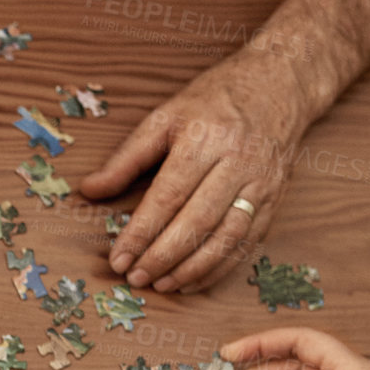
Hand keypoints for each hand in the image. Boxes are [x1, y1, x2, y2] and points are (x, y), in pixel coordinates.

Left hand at [82, 51, 313, 293]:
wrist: (279, 84)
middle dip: (164, 256)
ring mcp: (261, 183)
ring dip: (192, 268)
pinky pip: (248, 242)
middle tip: (136, 277)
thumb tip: (89, 190)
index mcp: (205, 139)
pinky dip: (219, 267)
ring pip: (227, 236)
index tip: (118, 259)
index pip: (168, 195)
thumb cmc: (214, 101)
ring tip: (161, 285)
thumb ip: (126, 158)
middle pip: (198, 220)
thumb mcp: (165, 117)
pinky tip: (192, 281)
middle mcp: (237, 162)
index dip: (141, 232)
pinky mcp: (275, 198)